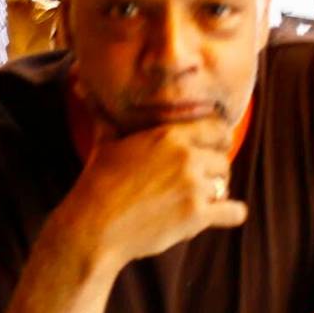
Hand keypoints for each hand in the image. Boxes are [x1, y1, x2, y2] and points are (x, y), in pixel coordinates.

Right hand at [59, 117, 247, 268]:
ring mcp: (194, 186)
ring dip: (214, 195)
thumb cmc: (97, 184)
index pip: (218, 129)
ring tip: (192, 202)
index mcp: (169, 135)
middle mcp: (186, 156)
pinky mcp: (198, 215)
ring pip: (225, 186)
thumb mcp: (105, 143)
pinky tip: (218, 216)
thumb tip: (80, 86)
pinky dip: (229, 215)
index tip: (211, 151)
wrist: (94, 227)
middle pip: (223, 160)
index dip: (218, 141)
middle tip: (197, 184)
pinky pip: (233, 211)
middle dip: (213, 172)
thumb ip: (106, 116)